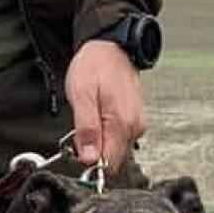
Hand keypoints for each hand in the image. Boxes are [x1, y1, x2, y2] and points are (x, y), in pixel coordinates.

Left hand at [65, 40, 145, 173]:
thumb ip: (86, 129)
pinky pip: (119, 140)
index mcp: (121, 124)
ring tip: (89, 118)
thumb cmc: (95, 66)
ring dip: (99, 144)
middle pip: (112, 160)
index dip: (90, 163)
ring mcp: (136, 125)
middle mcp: (134, 128)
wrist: (111, 48)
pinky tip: (98, 117)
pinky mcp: (135, 121)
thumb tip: (89, 159)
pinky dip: (106, 135)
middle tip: (79, 131)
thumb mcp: (81, 95)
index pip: (108, 164)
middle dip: (93, 153)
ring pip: (115, 151)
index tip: (77, 151)